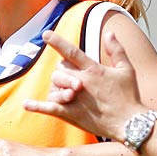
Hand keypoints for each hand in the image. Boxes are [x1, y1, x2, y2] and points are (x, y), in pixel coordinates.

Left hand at [26, 29, 145, 141]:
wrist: (130, 123)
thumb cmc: (130, 96)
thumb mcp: (127, 69)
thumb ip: (117, 50)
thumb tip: (109, 32)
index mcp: (93, 70)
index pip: (71, 52)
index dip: (57, 42)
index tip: (46, 34)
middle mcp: (81, 82)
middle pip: (60, 69)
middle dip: (62, 71)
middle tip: (72, 79)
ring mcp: (75, 98)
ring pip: (54, 85)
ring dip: (57, 86)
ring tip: (68, 92)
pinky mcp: (71, 114)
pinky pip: (49, 108)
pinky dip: (36, 106)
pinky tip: (26, 104)